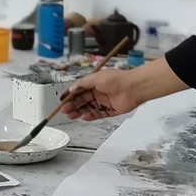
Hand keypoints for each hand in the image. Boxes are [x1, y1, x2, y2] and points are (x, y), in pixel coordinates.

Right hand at [60, 60, 186, 120]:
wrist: (133, 88)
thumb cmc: (116, 79)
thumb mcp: (95, 78)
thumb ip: (83, 84)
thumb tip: (72, 88)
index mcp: (94, 82)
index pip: (79, 89)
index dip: (70, 95)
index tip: (61, 100)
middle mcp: (98, 92)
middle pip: (82, 100)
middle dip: (72, 105)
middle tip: (64, 110)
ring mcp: (103, 102)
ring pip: (88, 108)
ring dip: (78, 111)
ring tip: (70, 115)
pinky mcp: (109, 111)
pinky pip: (97, 115)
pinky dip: (90, 116)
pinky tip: (83, 117)